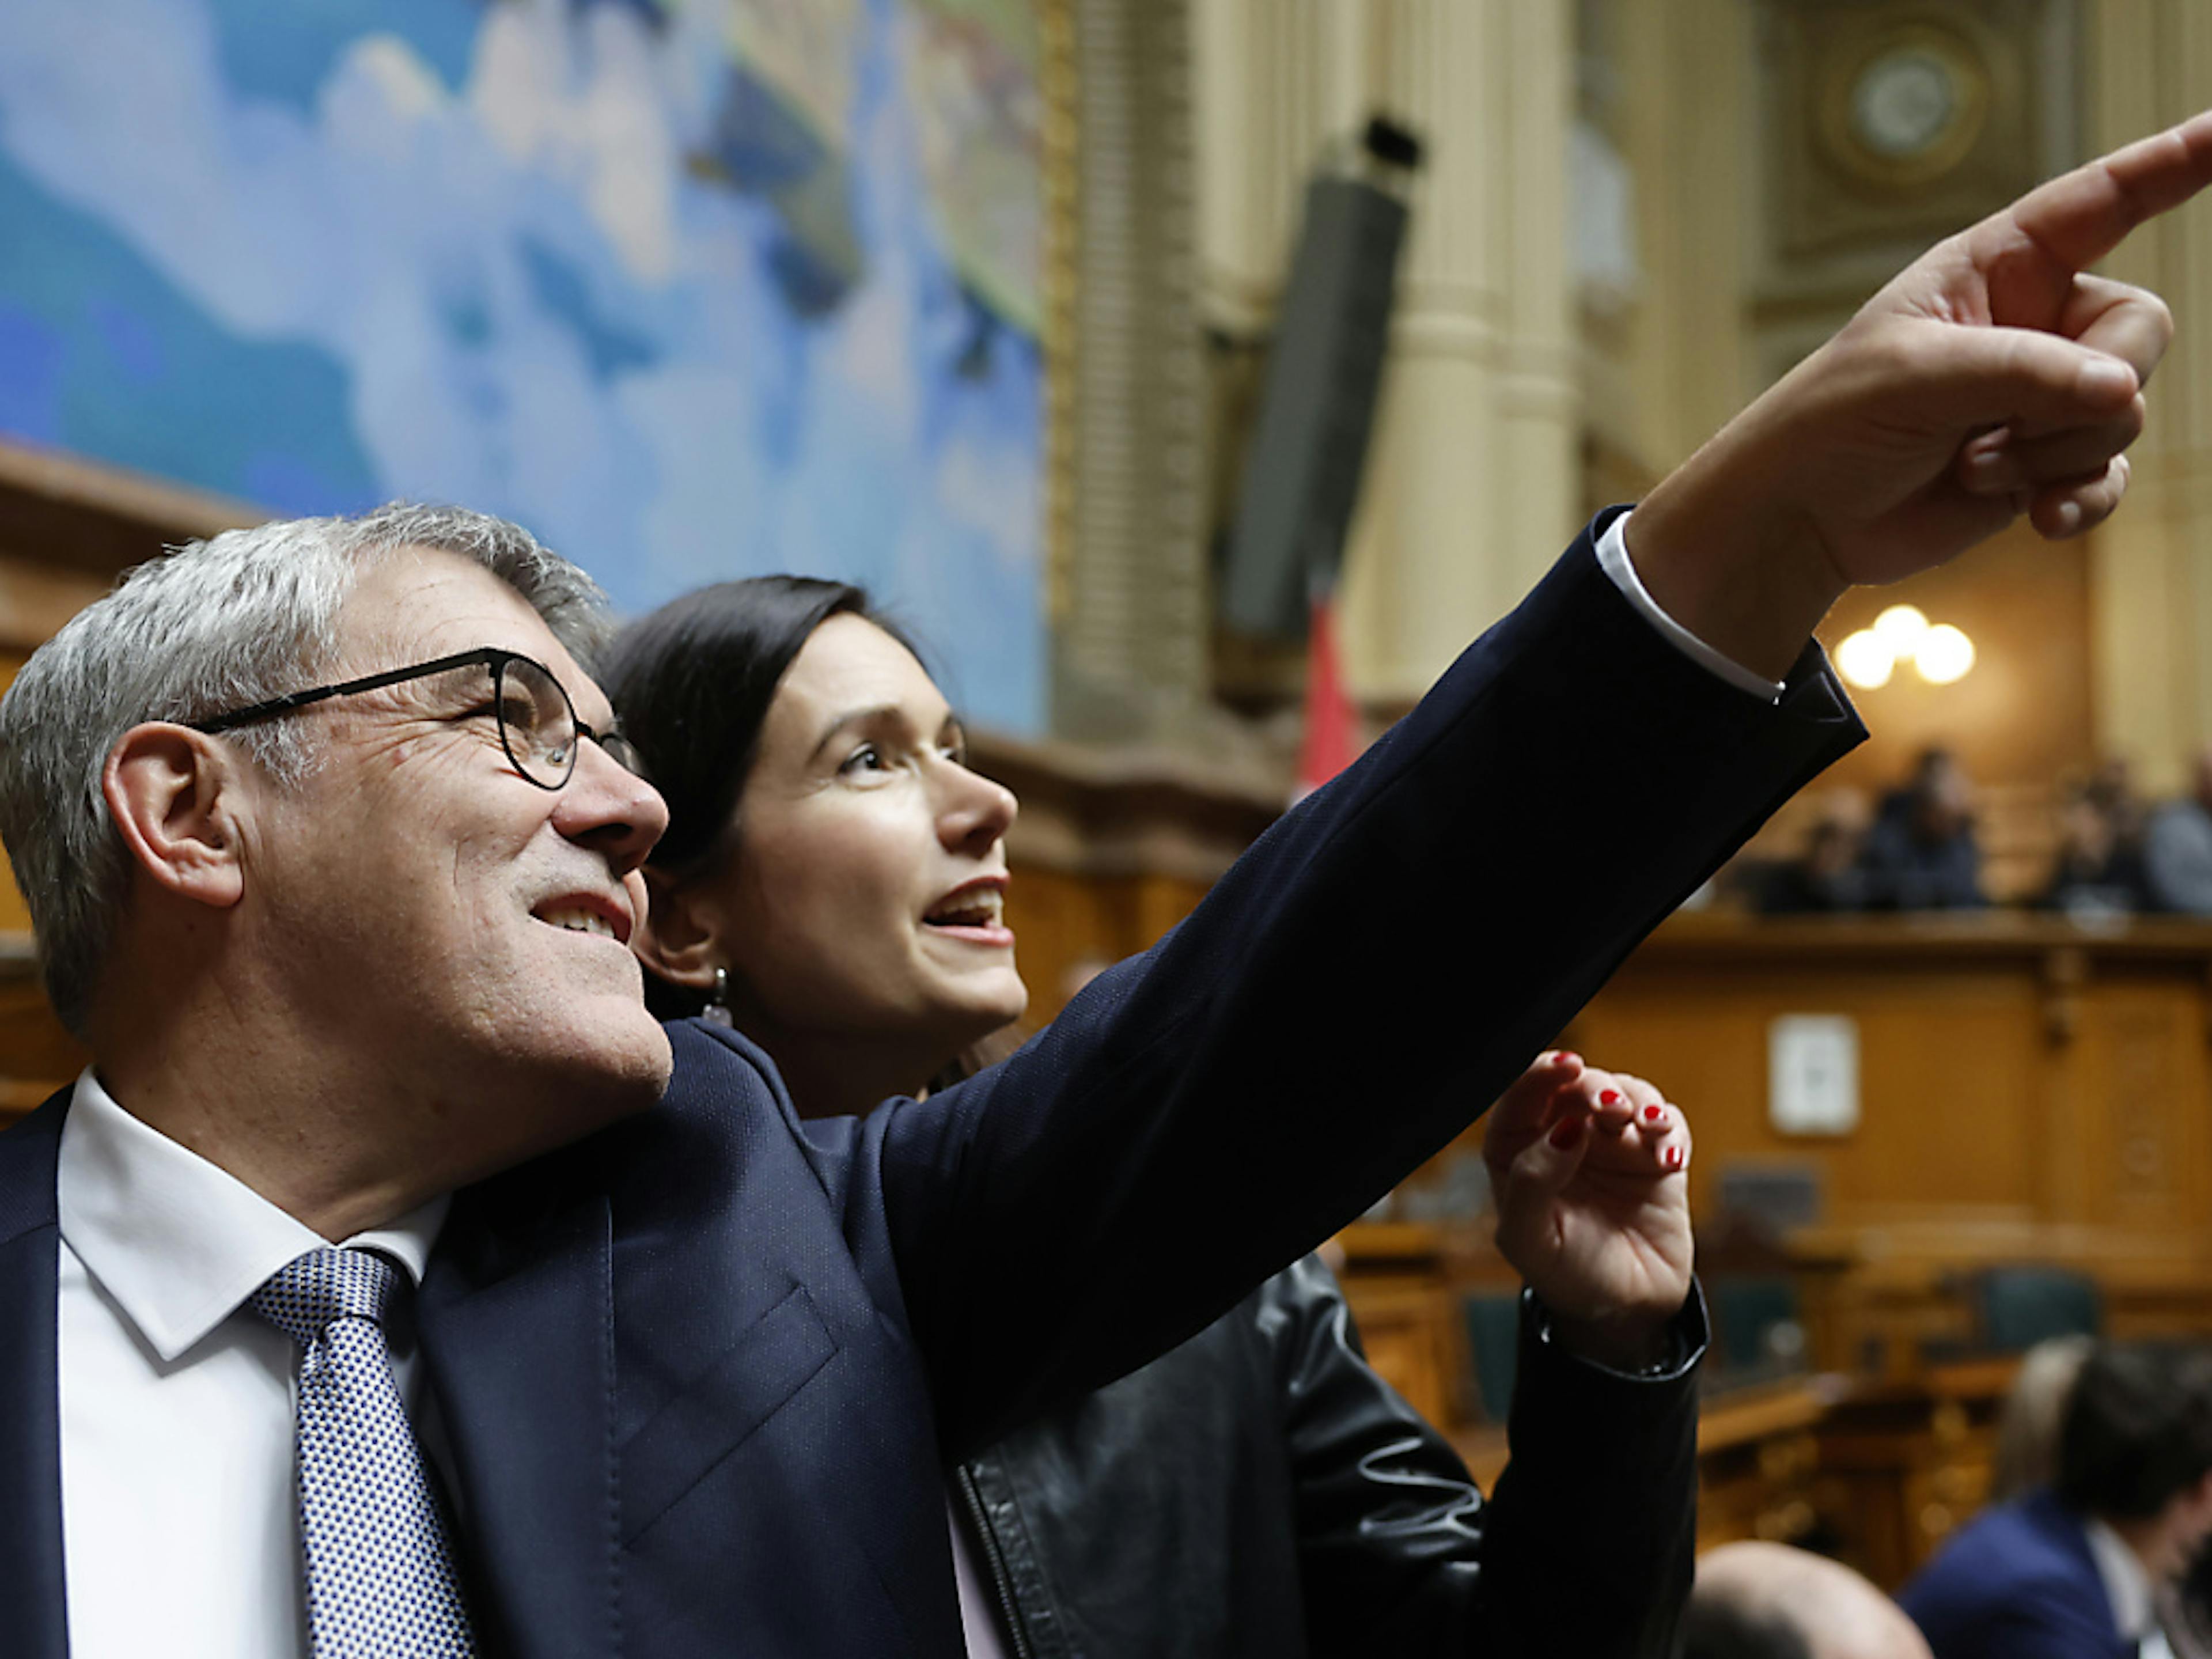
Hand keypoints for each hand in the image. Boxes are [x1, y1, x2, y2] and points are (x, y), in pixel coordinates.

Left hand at [1484, 1052, 1692, 1370]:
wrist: (1623, 1309)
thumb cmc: (1564, 1273)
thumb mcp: (1530, 1239)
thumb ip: (1532, 1182)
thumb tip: (1563, 1128)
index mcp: (1518, 1150)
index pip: (1522, 1095)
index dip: (1541, 1072)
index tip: (1567, 1066)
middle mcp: (1563, 1136)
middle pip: (1577, 1085)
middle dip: (1596, 1086)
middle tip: (1611, 1109)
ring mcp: (1611, 1143)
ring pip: (1626, 1093)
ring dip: (1638, 1101)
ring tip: (1647, 1127)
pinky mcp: (1654, 1155)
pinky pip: (1666, 1124)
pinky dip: (1670, 1129)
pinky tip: (1668, 1156)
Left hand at [1629, 111, 2211, 679]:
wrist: (1803, 514)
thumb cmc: (1836, 420)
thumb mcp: (1917, 377)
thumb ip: (2024, 375)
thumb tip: (2120, 394)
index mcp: (1999, 266)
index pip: (2103, 201)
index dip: (2173, 163)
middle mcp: (2036, 322)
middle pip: (2139, 334)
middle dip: (2086, 390)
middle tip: (1993, 430)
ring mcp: (2045, 395)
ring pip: (2122, 412)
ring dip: (2050, 452)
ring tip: (1968, 463)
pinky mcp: (2045, 463)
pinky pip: (2108, 475)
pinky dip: (2079, 498)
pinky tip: (2039, 521)